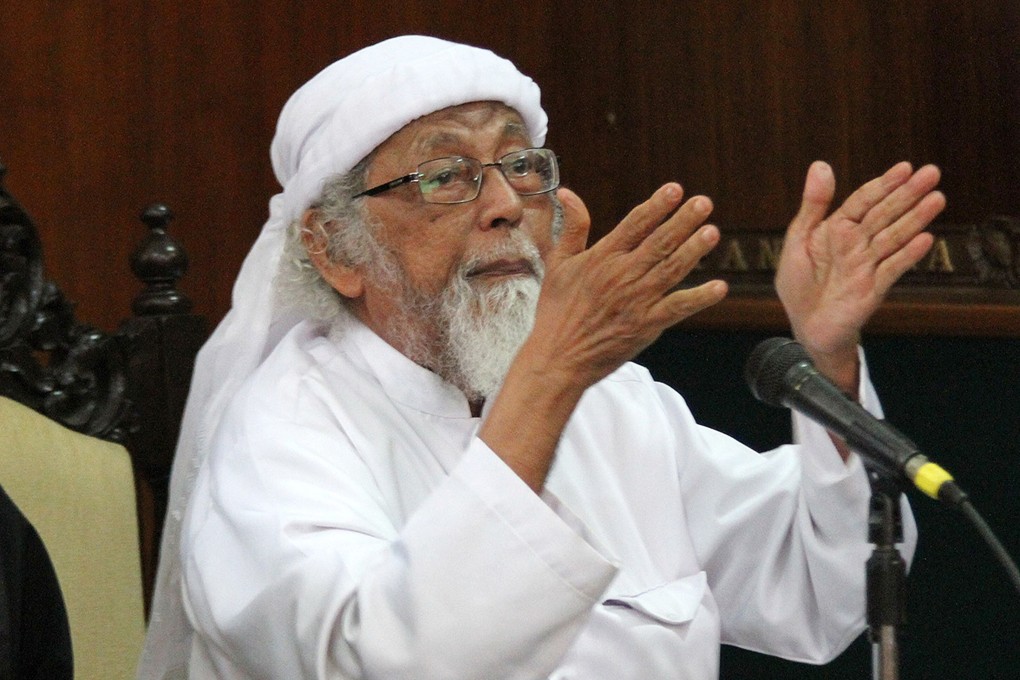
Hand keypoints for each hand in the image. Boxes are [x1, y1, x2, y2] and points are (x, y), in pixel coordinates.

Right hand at [480, 184, 725, 490]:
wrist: (558, 357)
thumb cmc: (556, 311)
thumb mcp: (558, 264)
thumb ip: (571, 227)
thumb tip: (567, 192)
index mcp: (601, 258)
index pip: (634, 224)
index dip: (657, 206)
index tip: (676, 189)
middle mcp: (622, 275)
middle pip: (659, 242)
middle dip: (683, 221)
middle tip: (704, 202)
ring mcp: (636, 301)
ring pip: (671, 269)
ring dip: (694, 250)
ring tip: (712, 232)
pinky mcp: (646, 326)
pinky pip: (678, 308)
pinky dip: (699, 298)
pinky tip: (719, 287)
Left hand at [776, 161, 944, 390]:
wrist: (805, 326)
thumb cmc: (800, 283)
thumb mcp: (798, 239)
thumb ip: (813, 204)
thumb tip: (821, 164)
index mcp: (839, 229)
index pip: (865, 201)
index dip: (884, 184)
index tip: (905, 167)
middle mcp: (857, 244)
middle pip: (885, 214)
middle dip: (907, 194)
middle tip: (933, 172)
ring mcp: (868, 265)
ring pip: (894, 237)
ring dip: (915, 219)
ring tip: (937, 199)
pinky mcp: (872, 289)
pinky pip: (891, 269)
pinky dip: (907, 255)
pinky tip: (926, 239)